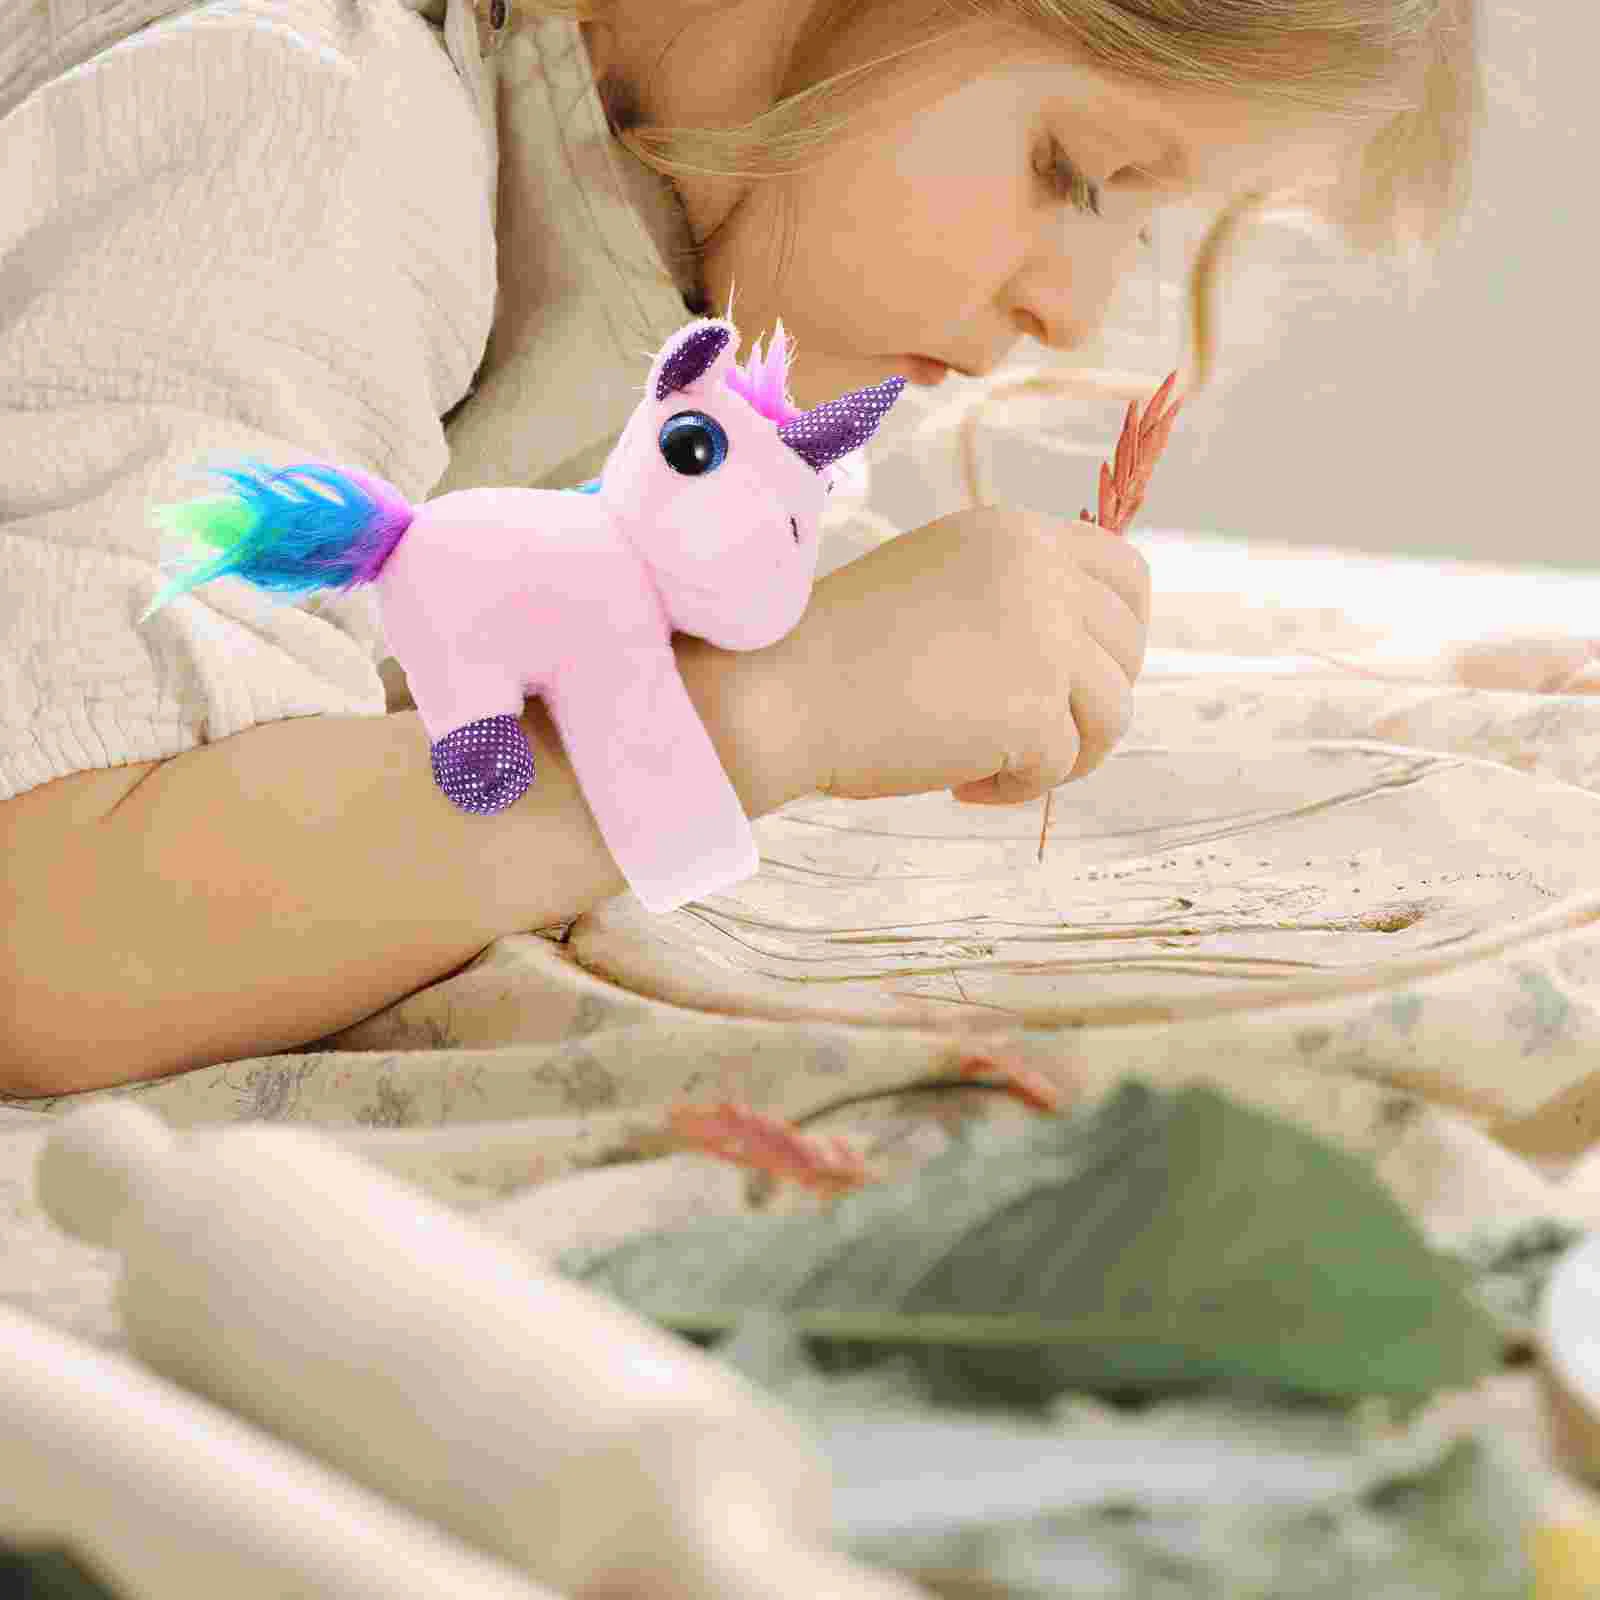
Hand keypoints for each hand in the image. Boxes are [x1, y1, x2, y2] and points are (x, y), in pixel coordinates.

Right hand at [776, 502, 1150, 805]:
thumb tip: (1075, 659)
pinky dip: (1016, 788)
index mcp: (1015, 534)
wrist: (779, 689)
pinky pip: (1060, 765)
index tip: (1078, 677)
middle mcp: (1040, 572)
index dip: (1118, 633)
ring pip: (1112, 712)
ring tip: (993, 766)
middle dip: (1089, 702)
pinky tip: (961, 785)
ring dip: (1062, 752)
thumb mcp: (936, 584)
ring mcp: (1044, 637)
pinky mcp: (1033, 707)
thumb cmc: (834, 650)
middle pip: (1128, 648)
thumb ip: (1007, 598)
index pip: (1124, 573)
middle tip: (1026, 734)